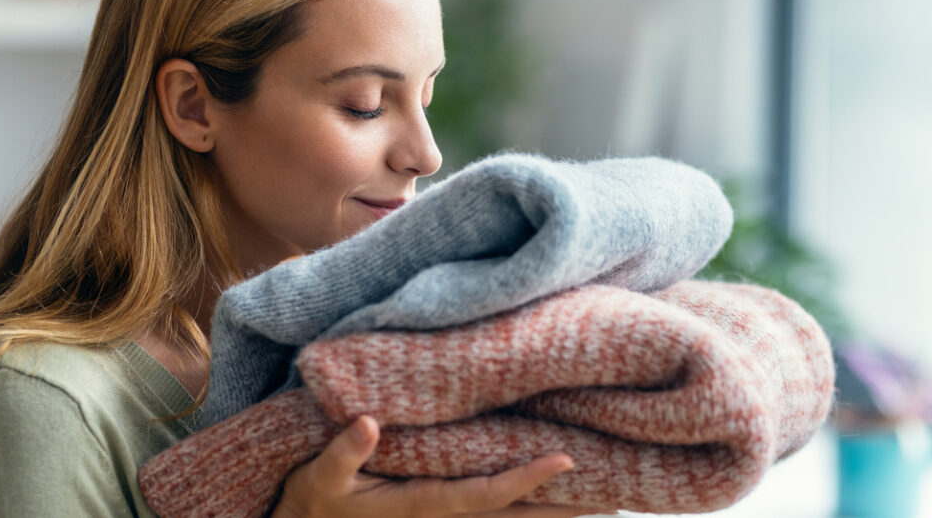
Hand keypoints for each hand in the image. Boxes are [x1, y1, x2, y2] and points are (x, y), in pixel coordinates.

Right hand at [270, 415, 616, 517]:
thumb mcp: (317, 477)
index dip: (526, 480)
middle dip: (566, 508)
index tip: (566, 462)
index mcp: (421, 508)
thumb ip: (343, 453)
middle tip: (618, 495)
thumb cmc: (312, 503)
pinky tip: (557, 507)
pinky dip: (529, 514)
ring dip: (558, 515)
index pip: (485, 495)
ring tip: (607, 500)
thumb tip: (369, 422)